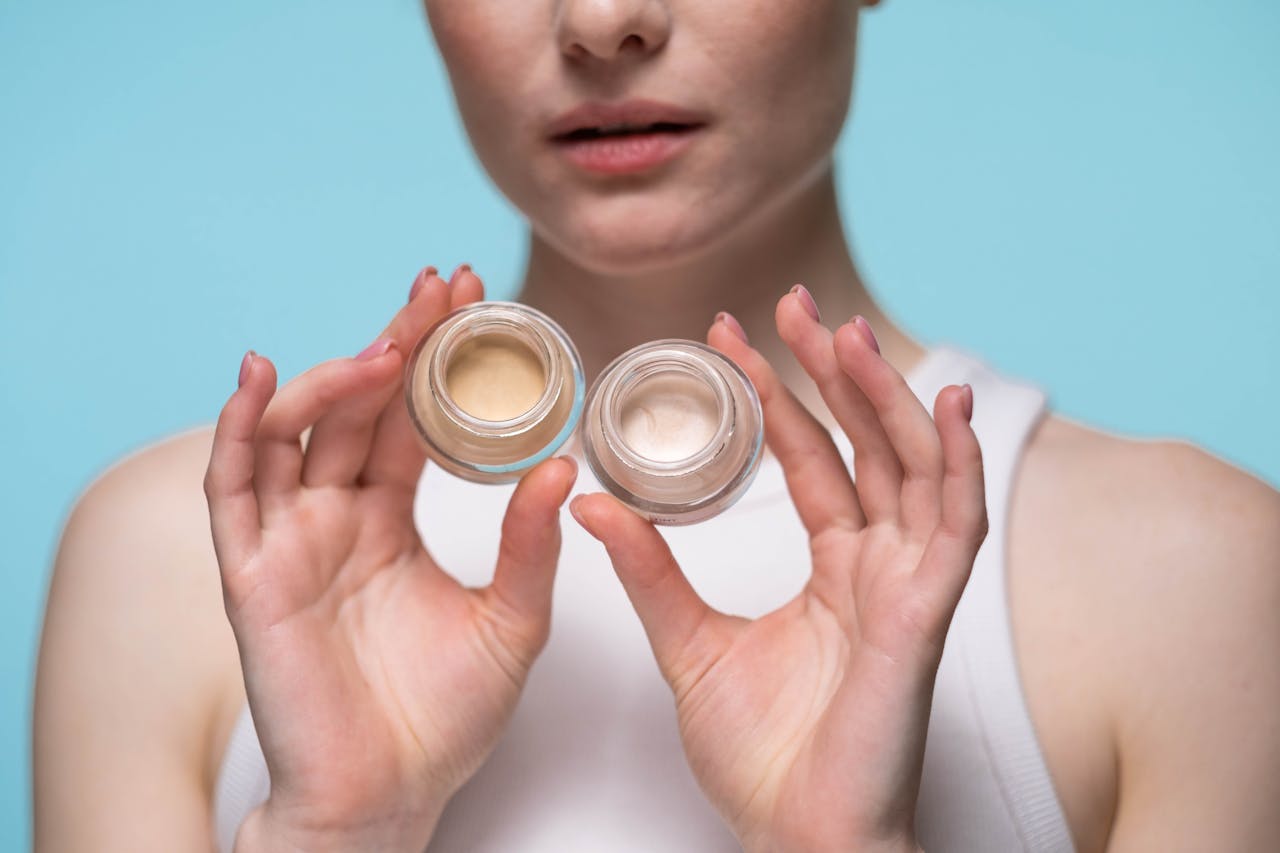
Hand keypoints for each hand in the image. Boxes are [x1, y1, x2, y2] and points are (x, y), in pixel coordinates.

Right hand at [204, 267, 577, 851]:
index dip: (434, 361)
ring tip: (388, 344)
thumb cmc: (443, 719)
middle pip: (358, 410)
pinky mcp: (252, 574)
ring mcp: (290, 541)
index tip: (473, 302)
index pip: (407, 421)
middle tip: (439, 291)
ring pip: (295, 433)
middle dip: (396, 345)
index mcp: (390, 521)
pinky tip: (262, 377)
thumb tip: (563, 467)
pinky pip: (231, 489)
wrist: (388, 795)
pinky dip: (238, 428)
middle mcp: (335, 519)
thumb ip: (527, 546)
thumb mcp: (511, 621)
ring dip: (334, 378)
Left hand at [571, 289, 984, 852]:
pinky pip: (956, 526)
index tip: (731, 337)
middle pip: (864, 444)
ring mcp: (908, 586)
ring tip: (845, 330)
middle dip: (833, 370)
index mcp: (835, 568)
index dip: (779, 394)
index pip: (811, 458)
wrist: (796, 835)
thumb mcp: (688, 643)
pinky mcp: (926, 616)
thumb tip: (591, 501)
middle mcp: (877, 565)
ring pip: (910, 467)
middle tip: (793, 303)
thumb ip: (649, 571)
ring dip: (885, 396)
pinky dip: (956, 462)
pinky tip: (942, 403)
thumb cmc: (762, 756)